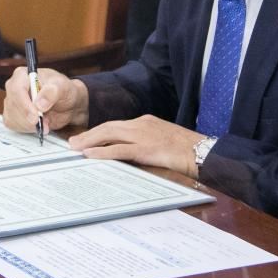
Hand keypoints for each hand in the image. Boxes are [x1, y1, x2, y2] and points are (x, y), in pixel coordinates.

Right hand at [3, 66, 88, 132]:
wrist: (66, 103)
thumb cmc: (63, 90)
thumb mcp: (63, 87)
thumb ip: (52, 92)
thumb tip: (39, 103)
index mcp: (23, 75)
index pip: (17, 89)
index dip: (25, 105)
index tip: (35, 117)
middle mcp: (14, 87)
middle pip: (13, 105)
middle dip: (29, 118)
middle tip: (45, 122)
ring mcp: (12, 101)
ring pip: (12, 117)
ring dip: (29, 124)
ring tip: (45, 121)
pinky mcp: (12, 114)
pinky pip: (13, 125)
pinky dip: (26, 128)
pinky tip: (38, 125)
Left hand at [69, 115, 205, 179]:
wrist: (203, 152)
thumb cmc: (187, 149)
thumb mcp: (163, 141)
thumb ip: (147, 143)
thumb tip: (132, 154)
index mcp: (145, 122)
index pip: (117, 125)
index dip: (99, 131)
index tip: (87, 138)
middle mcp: (141, 124)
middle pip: (108, 127)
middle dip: (89, 134)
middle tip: (73, 142)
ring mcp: (143, 135)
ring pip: (110, 135)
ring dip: (90, 141)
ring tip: (75, 148)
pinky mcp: (146, 149)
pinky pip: (119, 149)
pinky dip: (102, 152)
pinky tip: (90, 155)